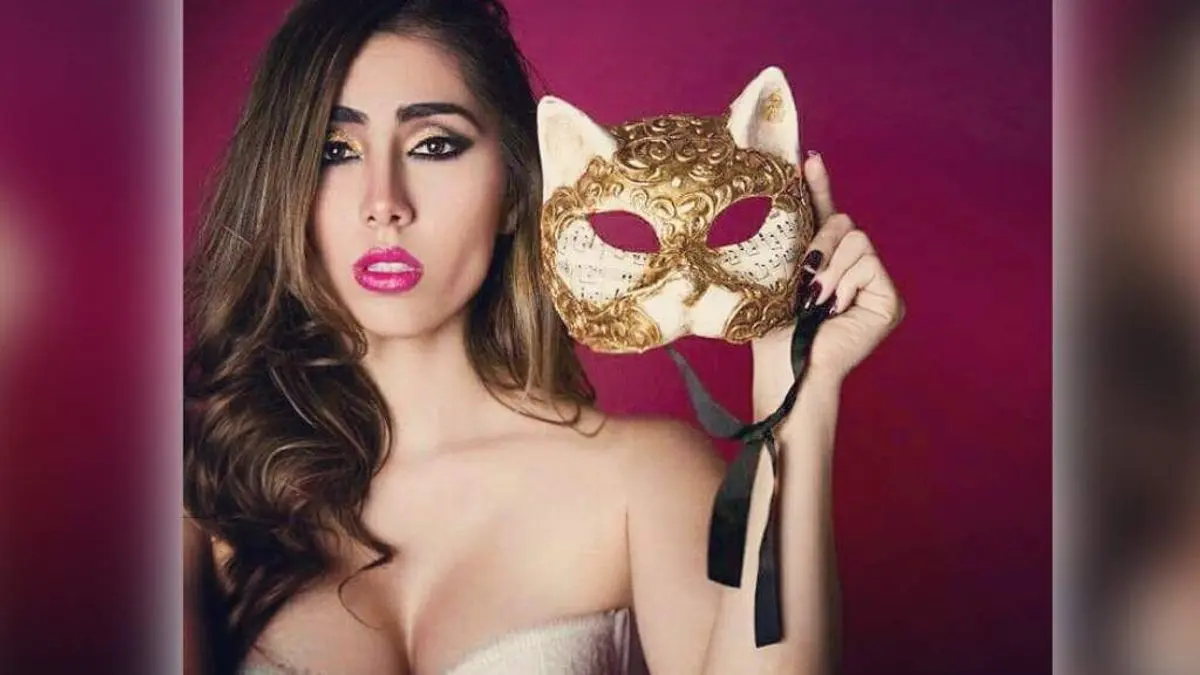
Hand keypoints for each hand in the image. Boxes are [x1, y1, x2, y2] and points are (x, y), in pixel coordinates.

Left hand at [751, 152, 904, 407]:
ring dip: (831, 269)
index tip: (810, 159)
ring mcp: (874, 284)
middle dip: (821, 245)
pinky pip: (870, 265)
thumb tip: (785, 194)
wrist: (787, 366)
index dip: (819, 186)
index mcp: (822, 260)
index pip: (823, 214)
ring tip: (817, 300)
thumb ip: (791, 240)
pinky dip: (847, 283)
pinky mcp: (889, 300)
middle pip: (846, 223)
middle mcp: (852, 268)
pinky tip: (836, 308)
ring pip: (859, 241)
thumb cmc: (774, 330)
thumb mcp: (777, 274)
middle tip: (805, 278)